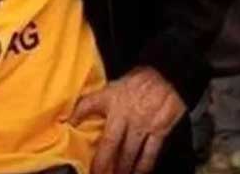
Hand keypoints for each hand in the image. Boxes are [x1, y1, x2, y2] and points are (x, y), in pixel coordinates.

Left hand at [69, 67, 185, 173]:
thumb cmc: (141, 80)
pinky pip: (150, 154)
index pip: (88, 106)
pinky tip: (139, 172)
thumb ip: (97, 100)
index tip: (69, 130)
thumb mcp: (114, 85)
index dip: (76, 117)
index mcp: (112, 99)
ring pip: (129, 154)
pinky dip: (144, 166)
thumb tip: (74, 116)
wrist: (170, 75)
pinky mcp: (159, 131)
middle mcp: (125, 115)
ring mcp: (143, 125)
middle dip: (102, 164)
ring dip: (122, 169)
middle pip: (110, 144)